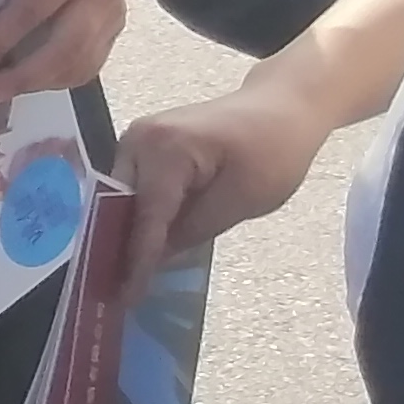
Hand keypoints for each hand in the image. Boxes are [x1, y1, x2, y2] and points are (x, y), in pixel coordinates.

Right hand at [113, 78, 333, 275]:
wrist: (282, 106)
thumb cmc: (273, 150)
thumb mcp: (243, 200)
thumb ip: (193, 229)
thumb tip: (154, 257)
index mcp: (164, 149)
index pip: (144, 216)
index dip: (136, 260)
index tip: (125, 298)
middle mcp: (138, 139)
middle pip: (122, 205)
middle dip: (121, 246)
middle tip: (122, 292)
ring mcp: (138, 138)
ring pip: (123, 197)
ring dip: (127, 231)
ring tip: (129, 273)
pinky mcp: (146, 144)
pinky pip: (136, 186)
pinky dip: (140, 214)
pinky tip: (144, 241)